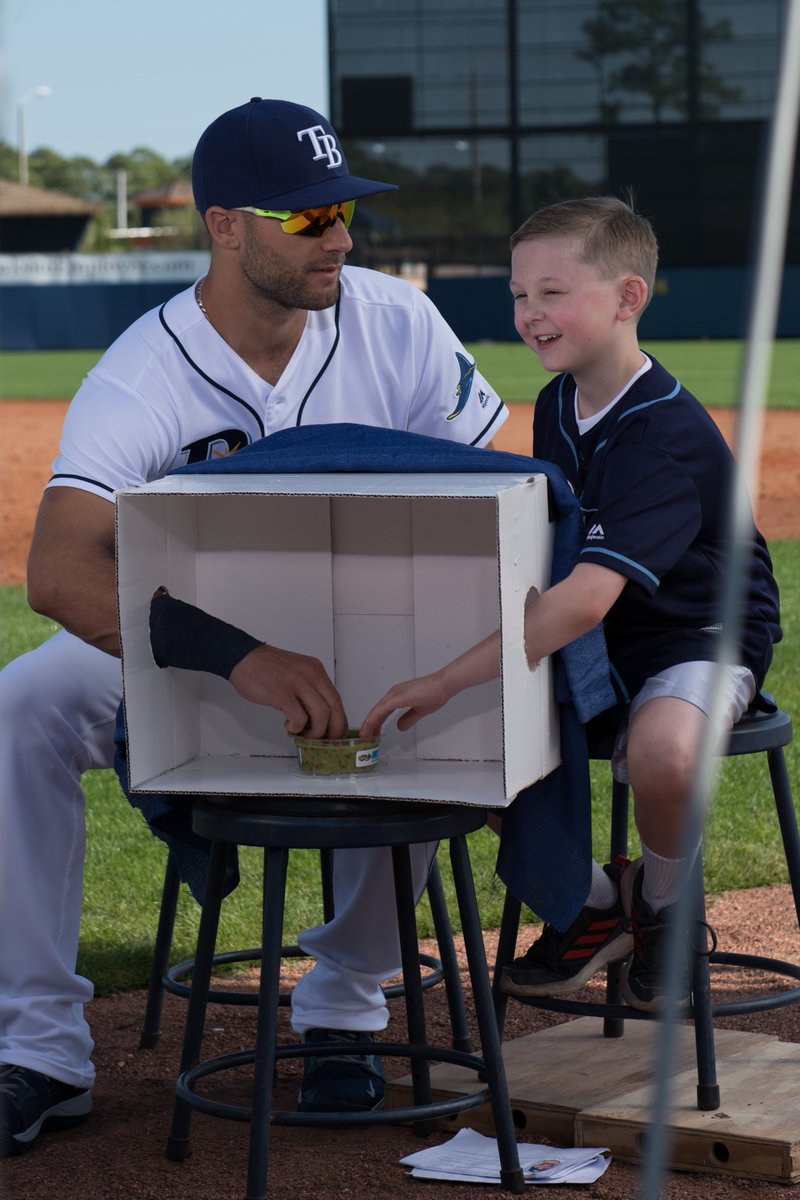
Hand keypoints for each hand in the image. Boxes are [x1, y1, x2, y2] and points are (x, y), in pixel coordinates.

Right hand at [229, 644, 347, 738]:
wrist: (243, 657)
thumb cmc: (266, 667)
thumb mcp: (297, 672)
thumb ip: (308, 690)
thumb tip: (317, 715)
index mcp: (316, 670)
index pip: (336, 698)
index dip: (339, 719)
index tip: (335, 732)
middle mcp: (311, 675)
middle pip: (334, 707)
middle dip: (334, 729)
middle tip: (326, 740)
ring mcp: (297, 683)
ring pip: (321, 714)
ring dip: (315, 731)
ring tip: (304, 734)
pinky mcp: (282, 693)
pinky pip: (299, 717)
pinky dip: (297, 727)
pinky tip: (289, 726)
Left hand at [359, 670, 451, 737]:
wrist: (443, 685)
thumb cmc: (435, 694)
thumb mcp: (419, 711)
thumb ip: (408, 719)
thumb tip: (399, 727)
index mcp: (398, 696)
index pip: (382, 711)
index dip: (376, 722)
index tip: (372, 733)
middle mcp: (393, 694)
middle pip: (376, 711)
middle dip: (370, 725)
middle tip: (365, 737)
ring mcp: (394, 695)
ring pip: (376, 711)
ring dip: (368, 724)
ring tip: (364, 736)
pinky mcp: (397, 698)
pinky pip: (380, 710)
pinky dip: (373, 719)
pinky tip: (368, 727)